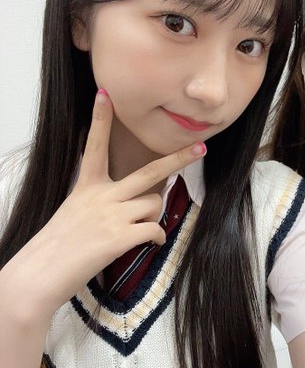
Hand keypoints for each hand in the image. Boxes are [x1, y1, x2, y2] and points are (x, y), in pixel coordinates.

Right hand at [3, 89, 205, 317]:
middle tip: (200, 147)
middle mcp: (101, 195)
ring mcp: (111, 215)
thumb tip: (139, 204)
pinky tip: (147, 245)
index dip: (100, 119)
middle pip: (148, 173)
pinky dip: (156, 239)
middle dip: (178, 159)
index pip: (95, 146)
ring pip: (153, 205)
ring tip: (135, 232)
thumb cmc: (57, 247)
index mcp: (86, 186)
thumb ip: (103, 202)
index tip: (105, 94)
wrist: (39, 274)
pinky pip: (154, 230)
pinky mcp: (118, 237)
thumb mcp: (75, 212)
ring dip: (152, 218)